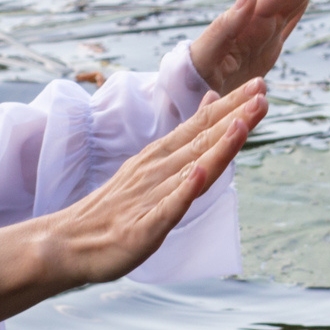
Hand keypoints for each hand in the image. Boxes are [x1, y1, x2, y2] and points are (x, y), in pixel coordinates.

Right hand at [0, 78, 266, 321]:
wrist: (67, 243)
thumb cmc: (114, 208)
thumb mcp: (151, 165)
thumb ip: (186, 137)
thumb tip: (213, 100)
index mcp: (160, 157)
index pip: (201, 127)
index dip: (232, 107)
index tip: (260, 85)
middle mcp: (156, 170)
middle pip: (202, 141)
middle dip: (235, 118)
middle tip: (262, 92)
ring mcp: (150, 197)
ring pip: (191, 168)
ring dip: (217, 147)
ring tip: (241, 125)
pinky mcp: (143, 227)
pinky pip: (167, 206)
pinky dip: (184, 190)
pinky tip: (199, 174)